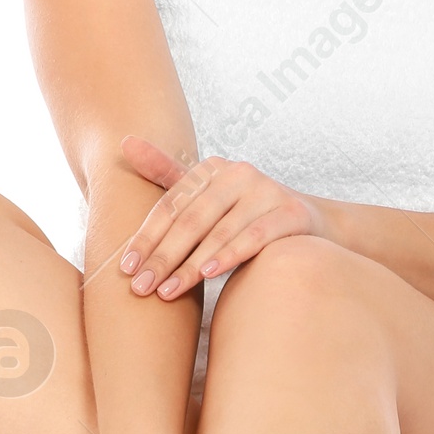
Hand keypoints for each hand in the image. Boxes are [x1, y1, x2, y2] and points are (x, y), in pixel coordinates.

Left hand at [117, 136, 326, 298]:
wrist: (310, 223)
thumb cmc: (244, 213)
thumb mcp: (206, 193)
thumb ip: (167, 172)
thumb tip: (124, 142)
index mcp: (213, 168)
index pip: (171, 205)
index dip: (146, 236)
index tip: (125, 268)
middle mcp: (239, 173)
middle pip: (191, 220)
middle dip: (162, 257)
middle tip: (140, 287)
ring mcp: (267, 191)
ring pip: (218, 232)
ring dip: (189, 265)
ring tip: (166, 291)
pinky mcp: (290, 212)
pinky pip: (254, 236)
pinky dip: (229, 254)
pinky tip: (208, 275)